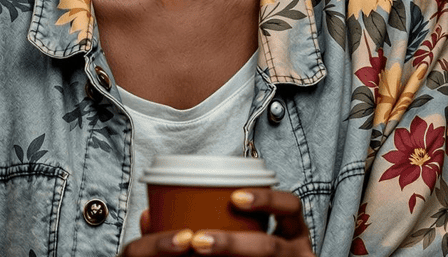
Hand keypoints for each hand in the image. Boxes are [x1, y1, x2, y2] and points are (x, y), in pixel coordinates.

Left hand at [119, 188, 315, 255]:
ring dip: (230, 255)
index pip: (290, 206)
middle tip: (198, 241)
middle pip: (272, 247)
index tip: (234, 196)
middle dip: (233, 244)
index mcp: (292, 231)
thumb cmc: (247, 249)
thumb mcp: (239, 232)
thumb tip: (148, 216)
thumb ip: (202, 222)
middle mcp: (300, 253)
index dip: (266, 199)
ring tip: (198, 250)